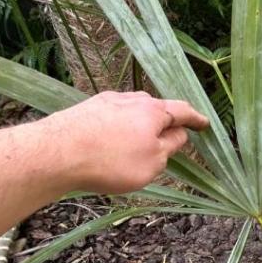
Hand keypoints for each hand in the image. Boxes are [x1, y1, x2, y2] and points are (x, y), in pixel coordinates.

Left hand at [48, 91, 209, 193]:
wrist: (57, 153)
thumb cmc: (111, 161)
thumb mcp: (153, 163)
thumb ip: (170, 147)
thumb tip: (178, 134)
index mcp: (153, 111)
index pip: (182, 111)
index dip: (195, 119)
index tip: (204, 124)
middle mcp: (131, 99)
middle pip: (156, 109)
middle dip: (165, 123)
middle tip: (170, 139)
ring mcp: (106, 102)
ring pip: (132, 113)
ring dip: (139, 127)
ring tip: (137, 148)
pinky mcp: (86, 110)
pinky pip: (111, 119)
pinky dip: (118, 131)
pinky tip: (111, 145)